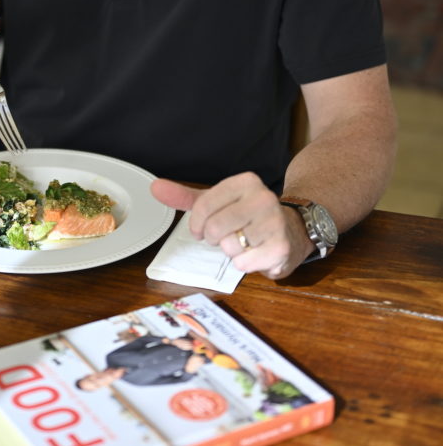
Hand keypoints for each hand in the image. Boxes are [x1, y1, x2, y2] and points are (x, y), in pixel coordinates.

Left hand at [151, 172, 313, 278]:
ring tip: (245, 242)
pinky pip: (243, 263)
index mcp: (245, 182)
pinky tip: (256, 253)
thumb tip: (155, 187)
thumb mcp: (217, 202)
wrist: (291, 231)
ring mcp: (274, 222)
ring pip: (229, 246)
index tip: (202, 228)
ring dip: (232, 251)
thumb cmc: (247, 216)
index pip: (203, 205)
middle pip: (215, 227)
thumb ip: (185, 197)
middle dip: (215, 238)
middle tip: (227, 235)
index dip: (197, 223)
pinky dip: (244, 264)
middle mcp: (263, 198)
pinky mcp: (280, 247)